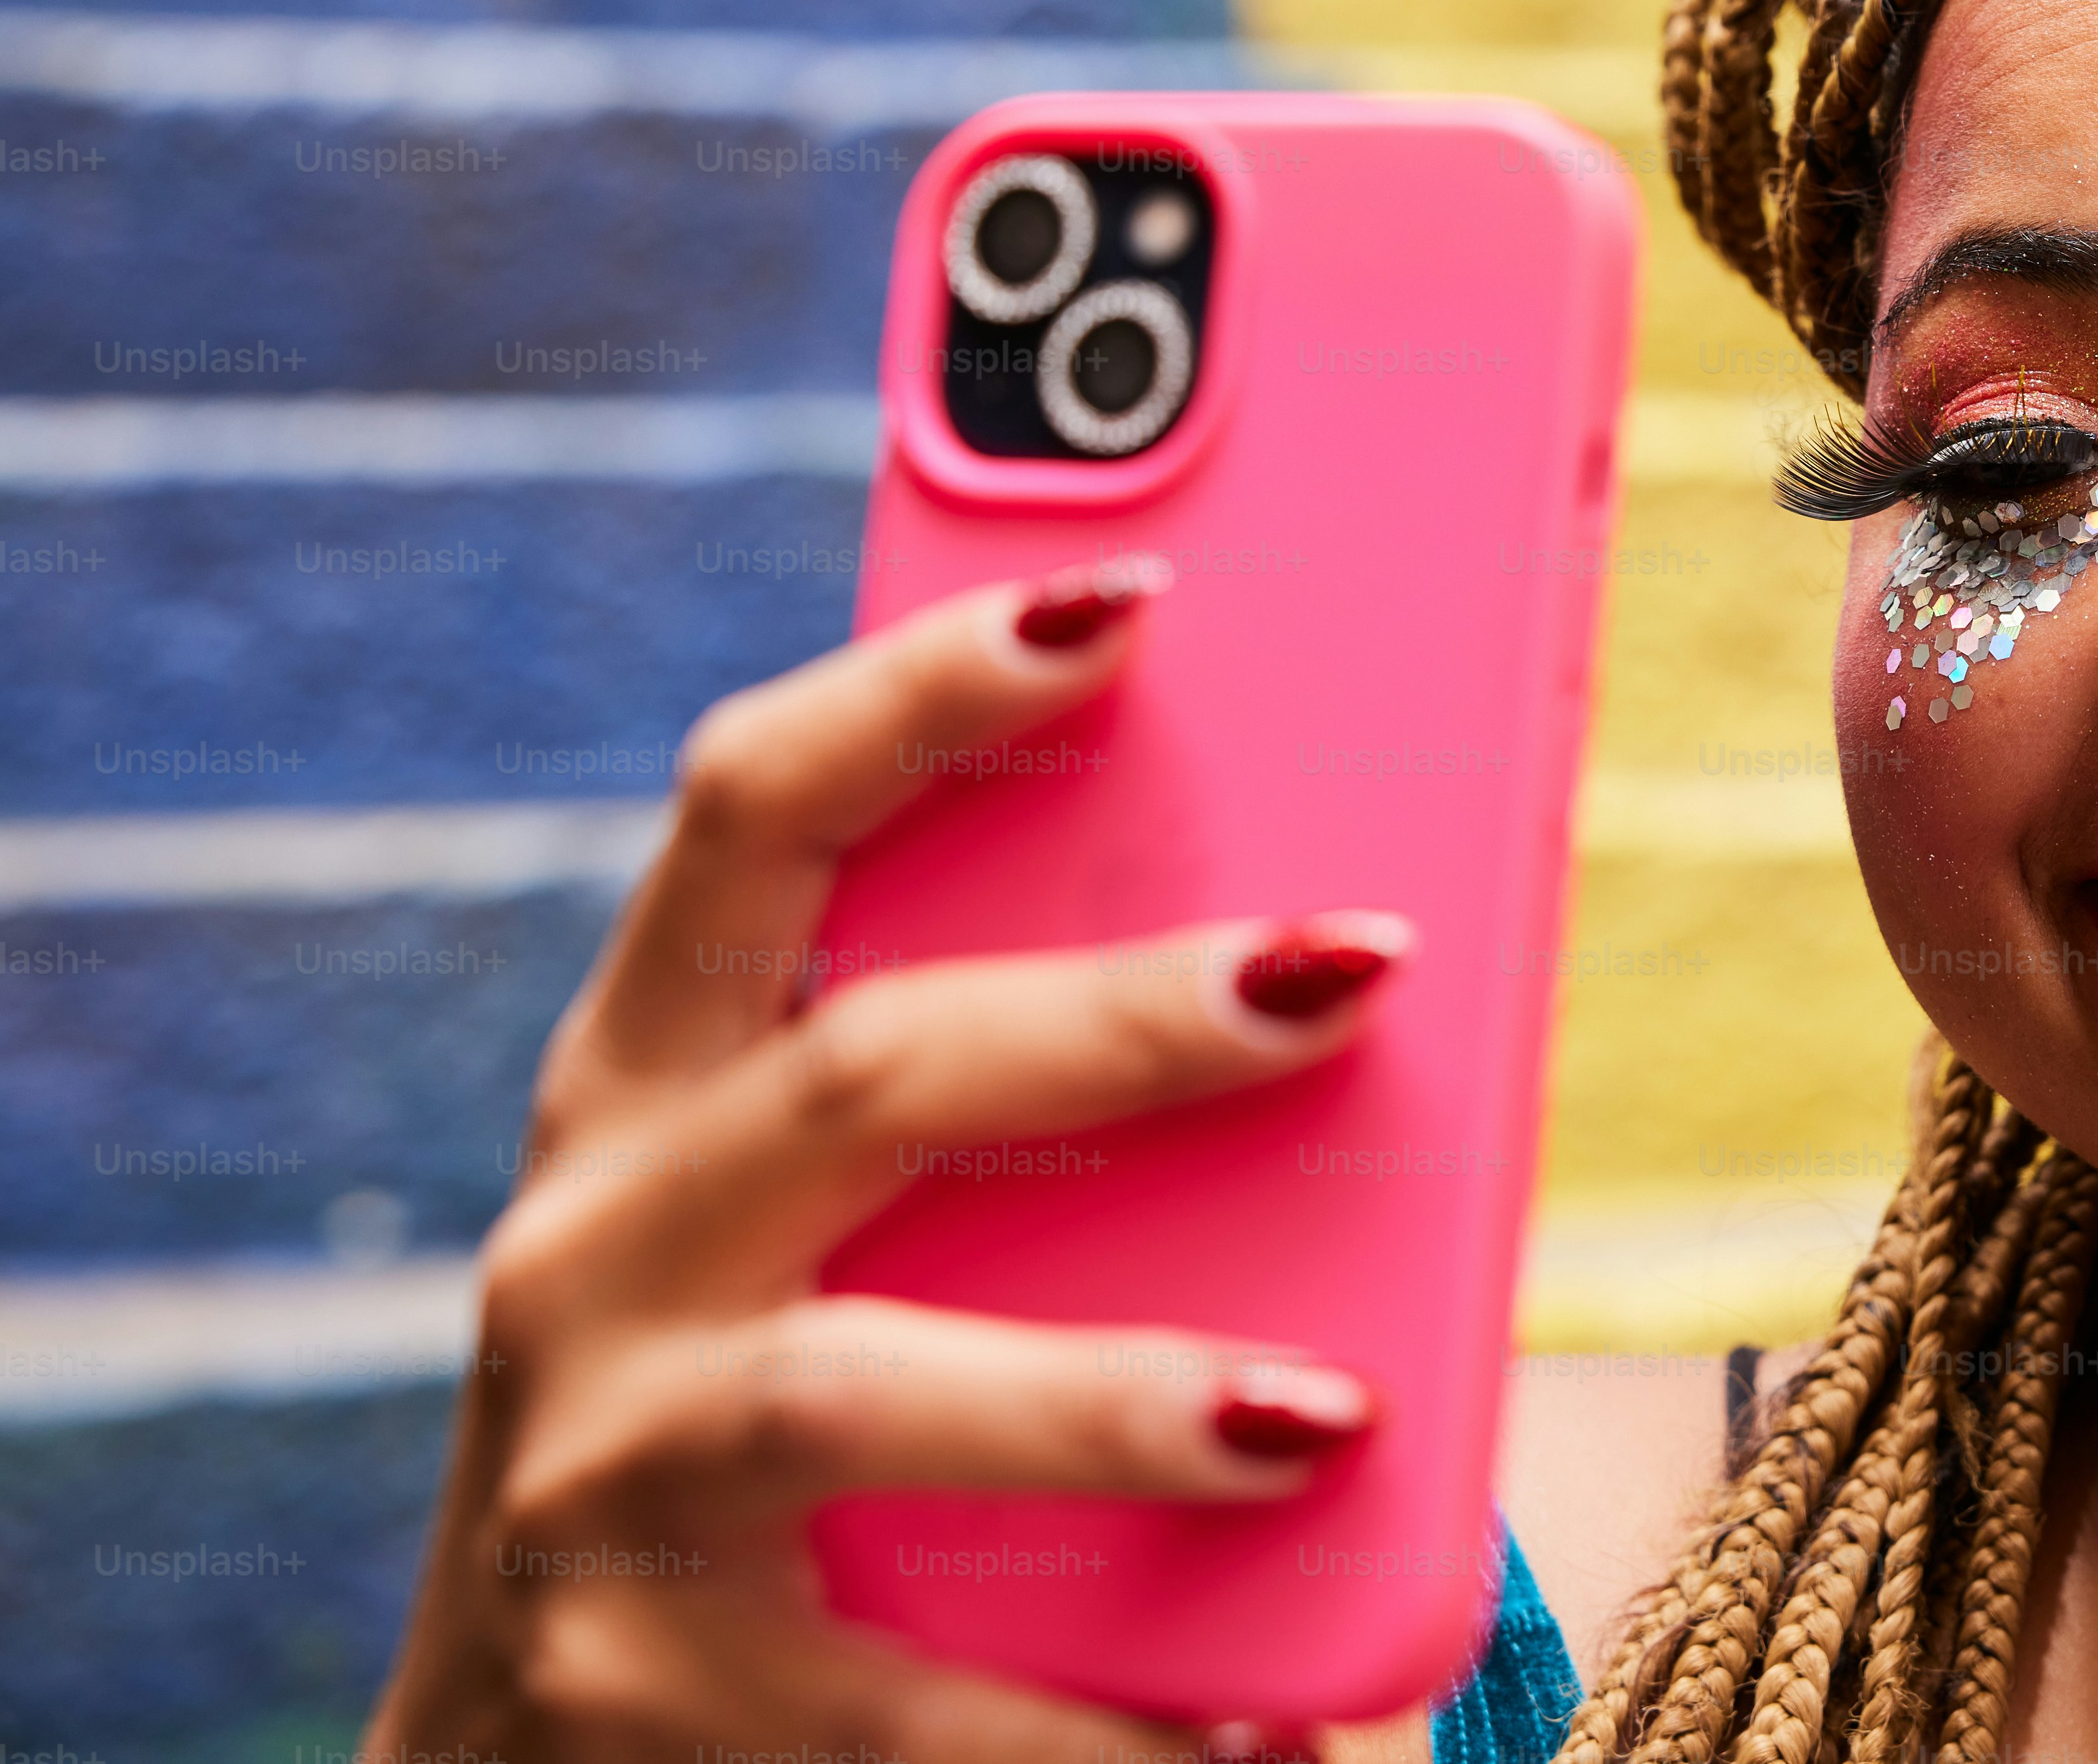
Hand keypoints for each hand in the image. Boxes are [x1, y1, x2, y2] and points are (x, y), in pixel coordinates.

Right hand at [364, 564, 1410, 1762]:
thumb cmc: (762, 1433)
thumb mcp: (832, 1240)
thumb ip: (1007, 1115)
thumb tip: (1345, 975)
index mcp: (649, 1089)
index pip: (750, 814)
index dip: (923, 690)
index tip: (1126, 596)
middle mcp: (589, 1249)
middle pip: (866, 1075)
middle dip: (1125, 1017)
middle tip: (1359, 967)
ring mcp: (592, 1477)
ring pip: (864, 1390)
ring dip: (1113, 1396)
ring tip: (1326, 1417)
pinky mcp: (631, 1699)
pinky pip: (911, 1703)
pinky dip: (1107, 1722)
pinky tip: (1274, 1731)